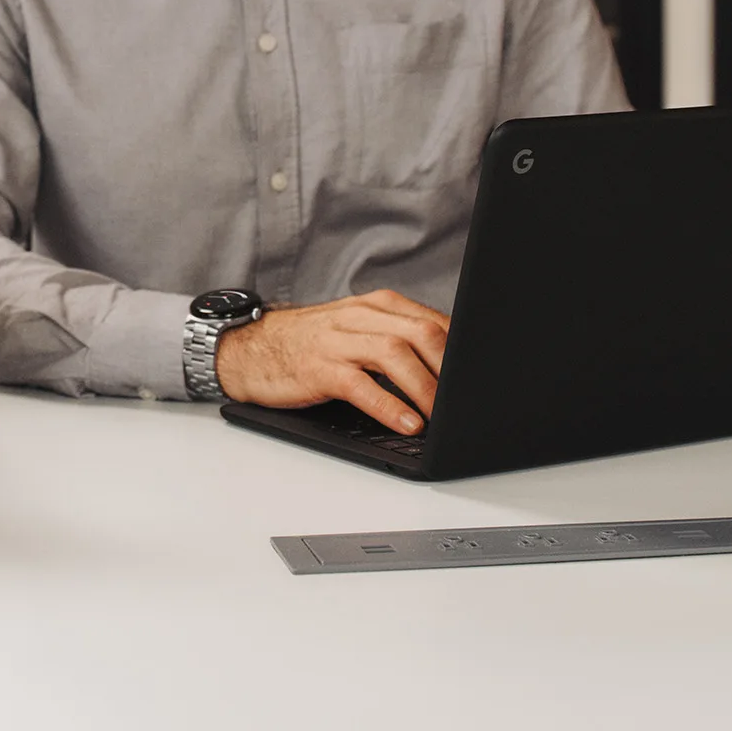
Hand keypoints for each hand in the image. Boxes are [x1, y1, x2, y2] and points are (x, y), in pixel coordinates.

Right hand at [214, 290, 449, 432]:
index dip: (464, 352)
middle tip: (469, 401)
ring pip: (395, 356)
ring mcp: (338, 341)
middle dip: (452, 370)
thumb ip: (400, 340)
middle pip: (421, 334)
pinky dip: (389, 406)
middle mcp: (360, 317)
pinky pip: (361, 385)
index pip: (434, 322)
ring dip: (426, 389)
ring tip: (443, 418)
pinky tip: (407, 424)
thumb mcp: (358, 332)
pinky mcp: (319, 368)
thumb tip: (452, 368)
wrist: (249, 349)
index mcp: (377, 306)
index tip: (482, 380)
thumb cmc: (311, 345)